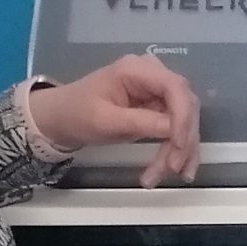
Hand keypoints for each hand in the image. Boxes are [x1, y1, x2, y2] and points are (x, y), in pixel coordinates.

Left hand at [30, 56, 201, 187]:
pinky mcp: (158, 108)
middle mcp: (153, 76)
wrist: (60, 118)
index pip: (174, 87)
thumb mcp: (104, 121)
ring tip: (172, 175)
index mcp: (137, 69)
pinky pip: (176, 129)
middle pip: (186, 105)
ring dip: (182, 150)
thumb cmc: (76, 114)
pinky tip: (176, 170)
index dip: (183, 116)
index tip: (177, 145)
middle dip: (183, 139)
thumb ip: (141, 123)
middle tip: (173, 169)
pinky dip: (177, 150)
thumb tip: (174, 131)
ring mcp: (157, 92)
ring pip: (185, 120)